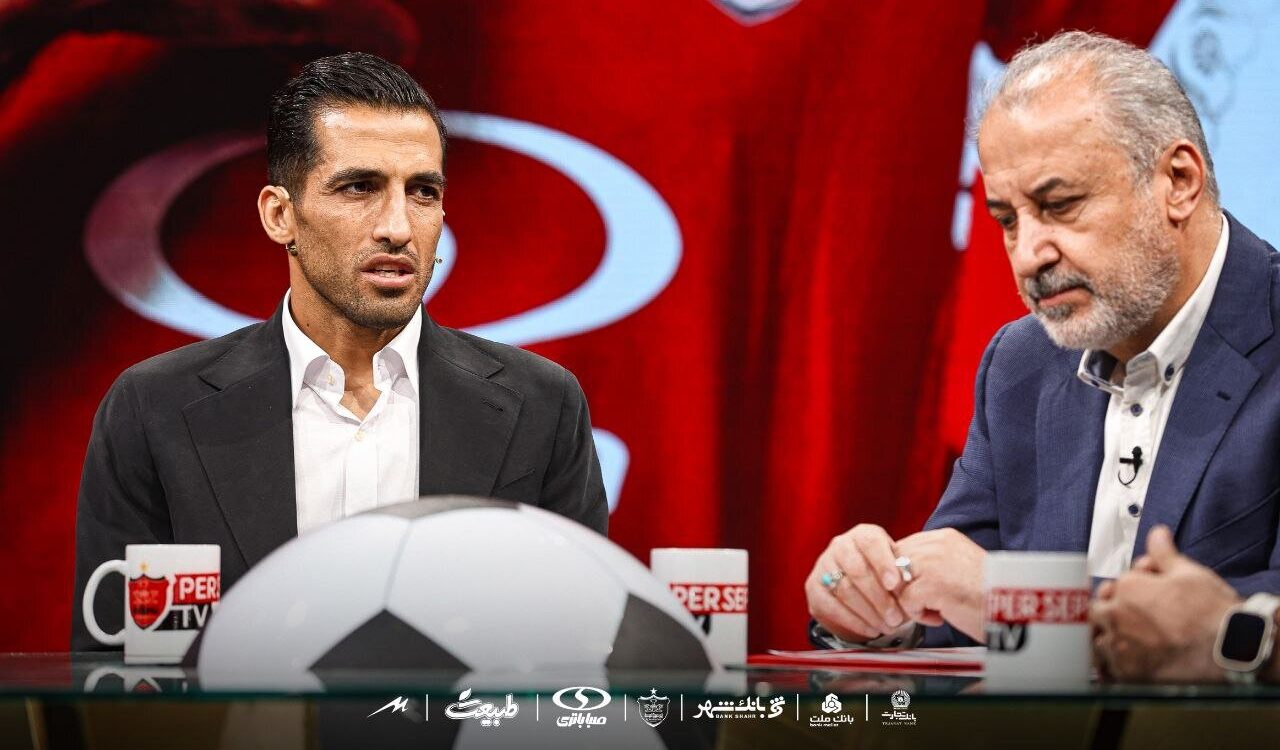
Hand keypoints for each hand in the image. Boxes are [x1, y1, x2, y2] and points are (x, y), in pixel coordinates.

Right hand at [805, 524, 910, 641]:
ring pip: (845, 590)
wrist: (857, 583)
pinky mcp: (813, 587)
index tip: (895, 585)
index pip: (871, 543)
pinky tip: (871, 629)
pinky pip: (831, 606)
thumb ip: (902, 574)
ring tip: (888, 627)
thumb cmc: (883, 573)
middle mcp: (840, 545)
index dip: (883, 564)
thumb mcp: (895, 566)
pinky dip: (853, 621)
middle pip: (857, 570)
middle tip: (896, 618)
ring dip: (869, 613)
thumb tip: (914, 591)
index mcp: (862, 535)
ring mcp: (823, 565)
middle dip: (879, 598)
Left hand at [894, 528, 986, 640]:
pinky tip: (940, 617)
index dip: (903, 573)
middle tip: (923, 602)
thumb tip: (903, 571)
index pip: (902, 549)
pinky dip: (919, 615)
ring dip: (910, 601)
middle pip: (893, 564)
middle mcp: (936, 545)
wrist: (1014, 606)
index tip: (918, 589)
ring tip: (934, 610)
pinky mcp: (932, 584)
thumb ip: (934, 561)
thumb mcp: (960, 563)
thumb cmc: (989, 592)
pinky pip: (906, 602)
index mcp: (944, 537)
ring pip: (897, 583)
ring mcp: (933, 563)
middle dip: (902, 587)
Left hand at [1089, 525, 1240, 681]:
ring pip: (1098, 638)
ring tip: (1131, 637)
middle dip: (1112, 608)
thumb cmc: (1212, 612)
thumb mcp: (1189, 573)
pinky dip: (1114, 661)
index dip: (1132, 586)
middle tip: (1134, 614)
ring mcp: (1120, 646)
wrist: (1230, 649)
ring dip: (1109, 635)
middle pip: (1098, 609)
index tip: (1147, 591)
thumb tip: (1157, 534)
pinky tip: (1129, 658)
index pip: (1117, 584)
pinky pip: (1107, 666)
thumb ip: (1164, 554)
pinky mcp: (1128, 672)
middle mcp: (1117, 616)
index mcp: (1128, 588)